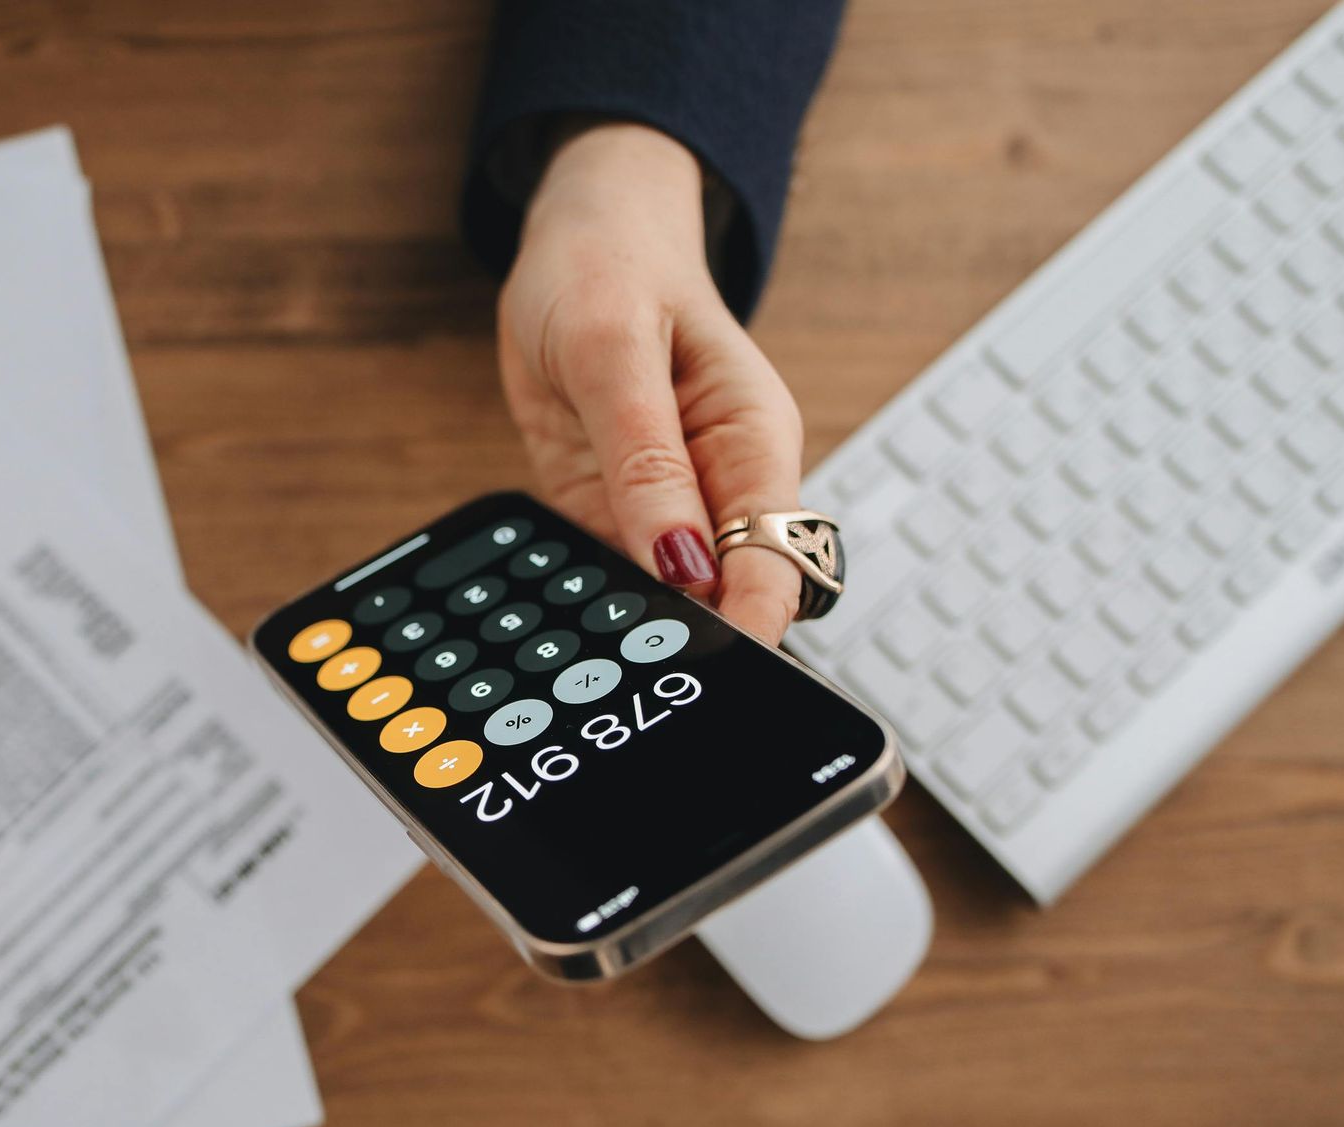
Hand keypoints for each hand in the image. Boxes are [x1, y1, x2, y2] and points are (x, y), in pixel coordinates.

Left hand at [498, 122, 804, 644]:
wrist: (579, 240)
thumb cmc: (610, 270)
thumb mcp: (613, 353)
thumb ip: (646, 461)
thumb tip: (683, 564)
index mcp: (753, 440)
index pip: (777, 559)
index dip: (750, 622)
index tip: (710, 664)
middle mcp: (720, 483)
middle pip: (727, 593)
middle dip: (690, 636)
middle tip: (638, 670)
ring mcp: (664, 504)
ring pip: (665, 596)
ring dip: (632, 622)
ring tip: (593, 647)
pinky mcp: (610, 511)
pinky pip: (606, 572)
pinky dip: (588, 593)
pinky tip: (565, 608)